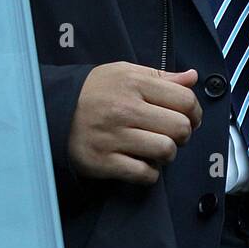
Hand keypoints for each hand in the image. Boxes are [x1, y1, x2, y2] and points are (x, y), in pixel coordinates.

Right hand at [67, 62, 201, 184]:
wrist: (53, 110)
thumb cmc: (95, 91)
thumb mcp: (126, 73)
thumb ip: (161, 76)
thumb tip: (193, 78)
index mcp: (135, 84)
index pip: (184, 99)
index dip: (195, 111)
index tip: (191, 117)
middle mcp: (125, 109)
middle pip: (180, 127)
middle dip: (184, 133)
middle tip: (173, 134)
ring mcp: (114, 137)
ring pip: (166, 151)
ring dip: (167, 154)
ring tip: (157, 149)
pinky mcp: (103, 162)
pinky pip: (144, 174)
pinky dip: (150, 173)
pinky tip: (142, 163)